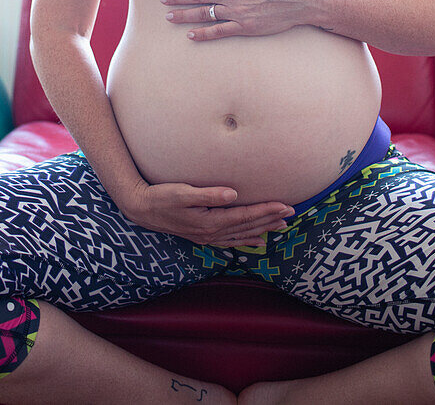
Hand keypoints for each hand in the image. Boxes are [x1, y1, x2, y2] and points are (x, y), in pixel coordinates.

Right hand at [123, 179, 294, 247]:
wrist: (142, 209)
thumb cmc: (161, 197)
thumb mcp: (182, 192)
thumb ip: (208, 194)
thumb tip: (233, 193)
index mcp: (209, 222)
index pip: (245, 216)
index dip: (266, 210)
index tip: (284, 205)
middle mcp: (211, 233)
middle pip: (247, 226)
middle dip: (271, 219)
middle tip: (292, 213)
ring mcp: (208, 237)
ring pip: (242, 234)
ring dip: (263, 229)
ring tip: (282, 226)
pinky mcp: (203, 236)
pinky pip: (231, 241)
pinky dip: (247, 240)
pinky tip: (257, 241)